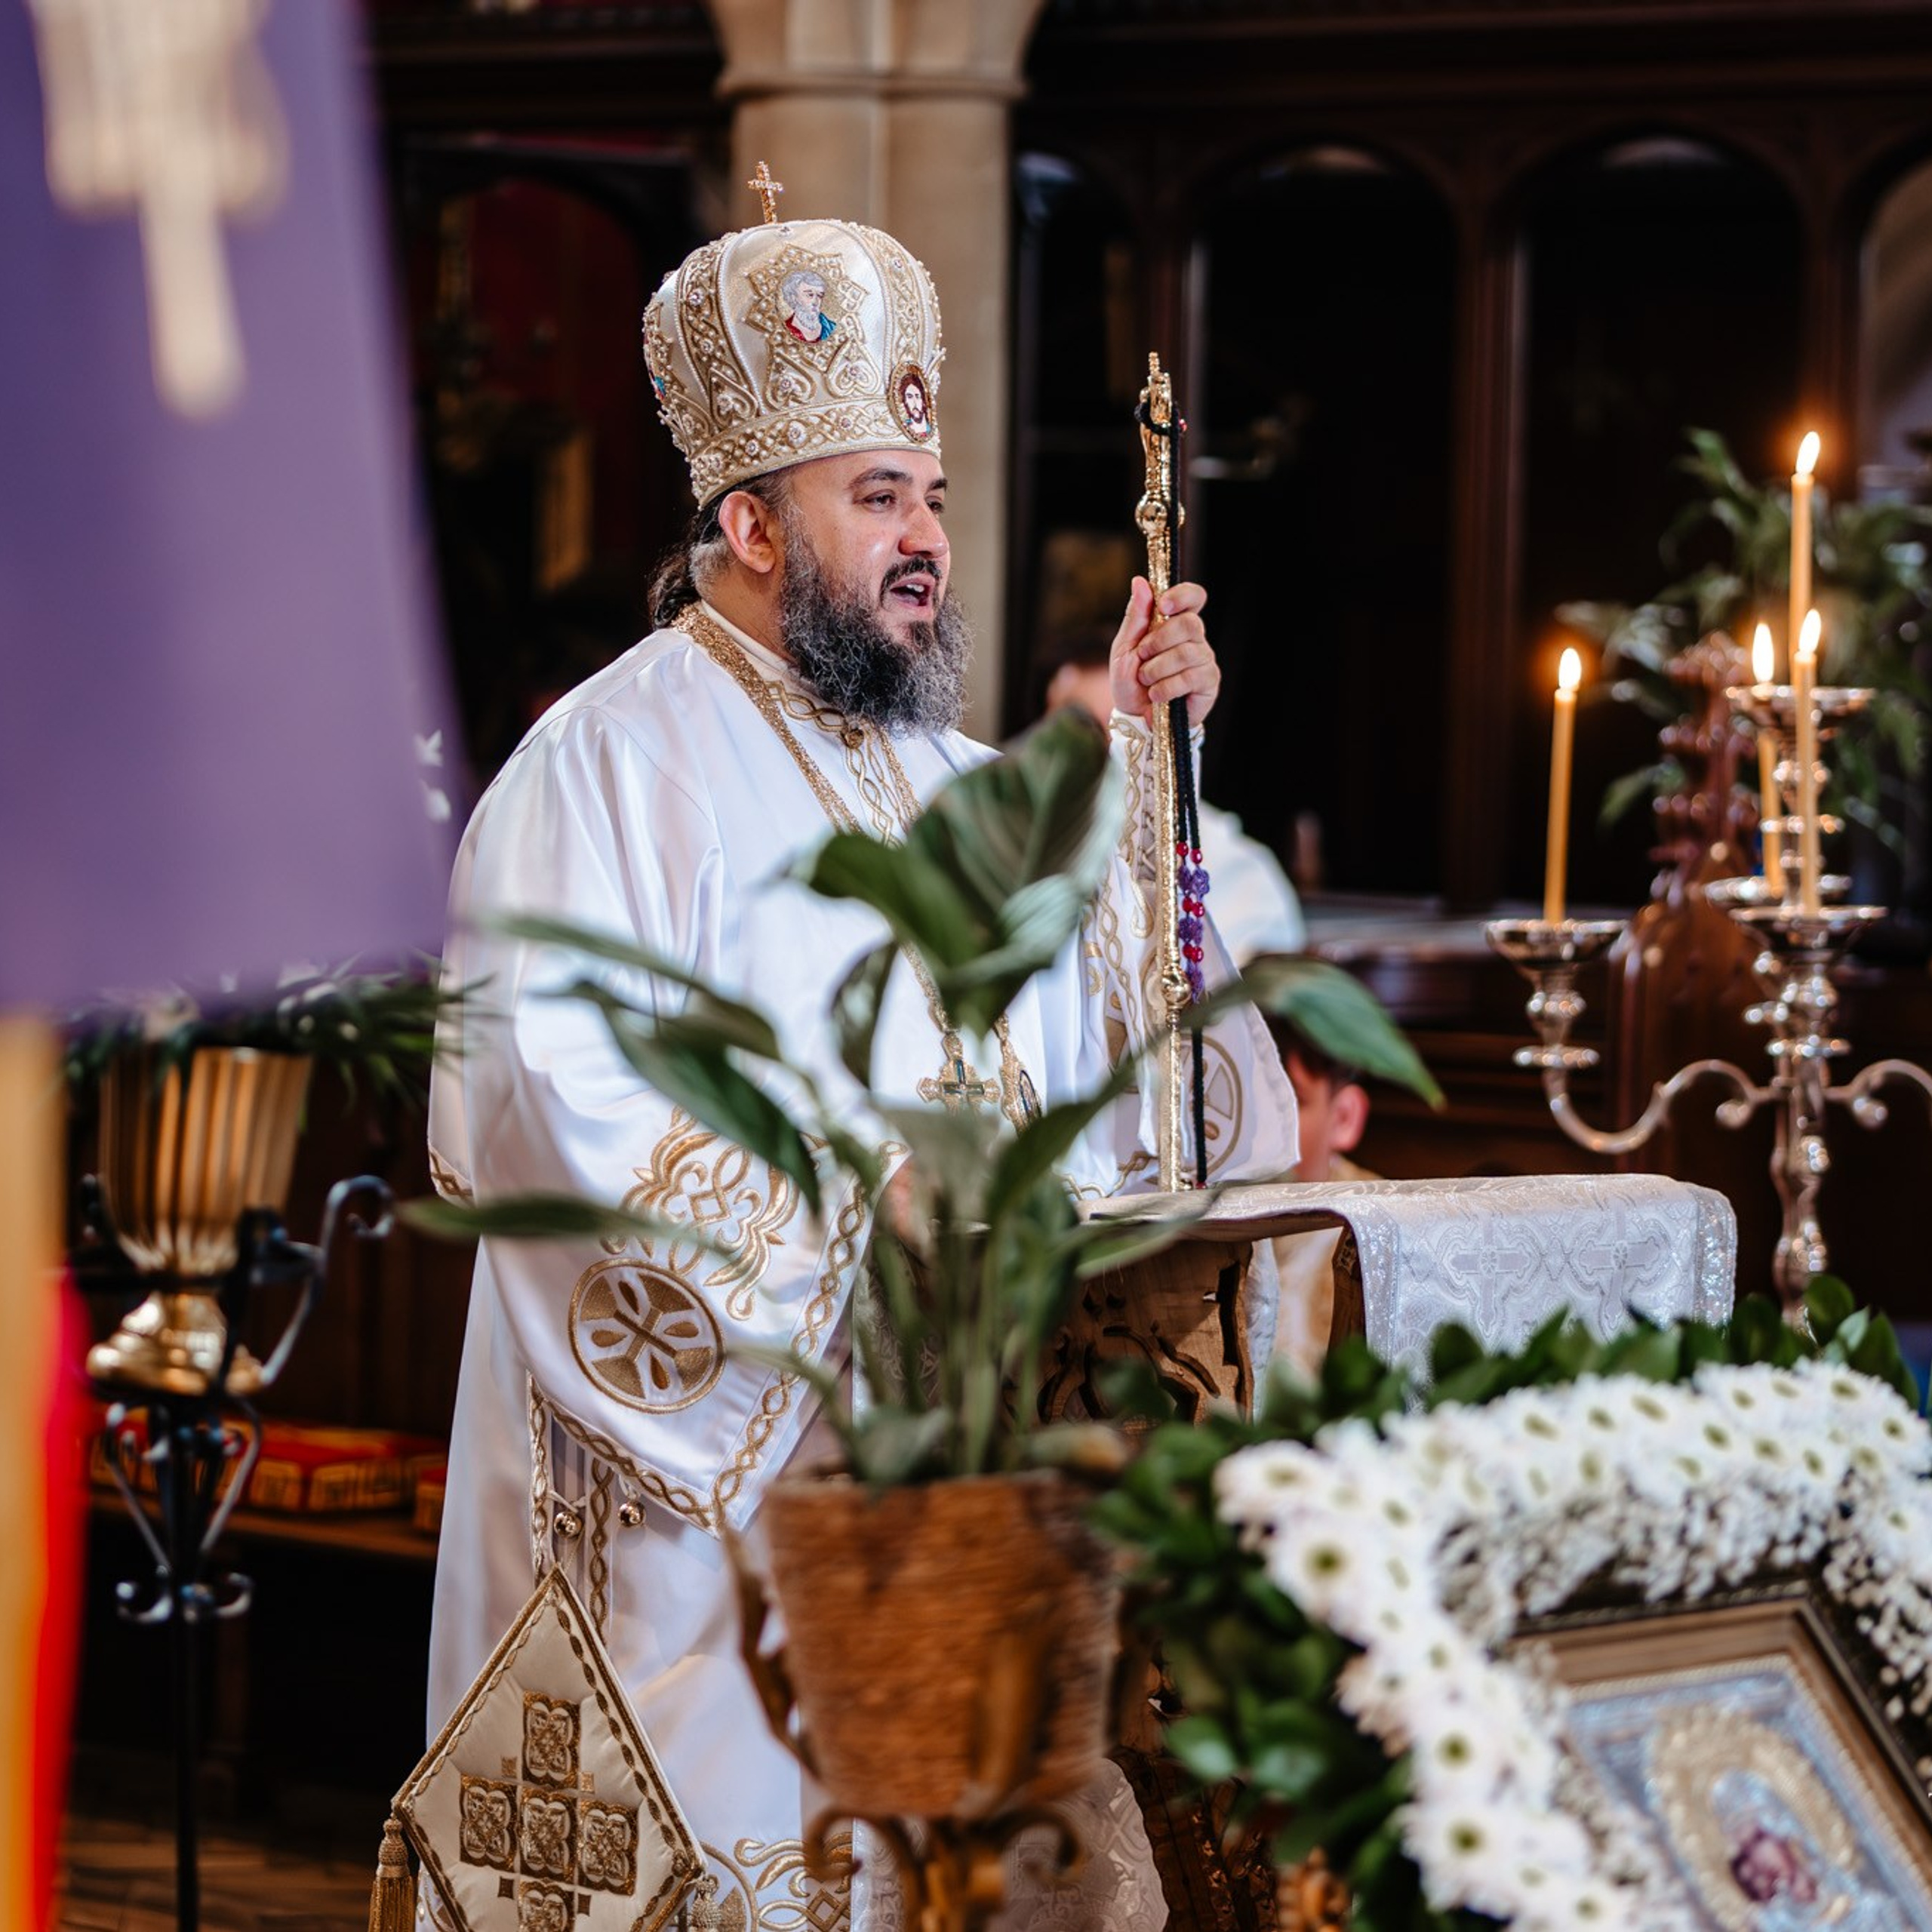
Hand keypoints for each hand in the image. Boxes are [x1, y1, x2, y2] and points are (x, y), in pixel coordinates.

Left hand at [1108, 576, 1219, 726]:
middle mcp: (1194, 639)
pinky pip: (1190, 677)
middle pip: (1190, 623)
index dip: (1182, 596)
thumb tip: (1140, 582)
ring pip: (1186, 652)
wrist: (1135, 717)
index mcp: (1175, 624)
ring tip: (1147, 681)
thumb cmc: (1130, 681)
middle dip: (1159, 641)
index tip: (1163, 606)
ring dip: (1157, 669)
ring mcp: (1204, 660)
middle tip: (1143, 656)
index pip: (1194, 597)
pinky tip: (1157, 696)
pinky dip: (1166, 687)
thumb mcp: (1124, 647)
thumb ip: (1135, 617)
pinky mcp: (1209, 683)